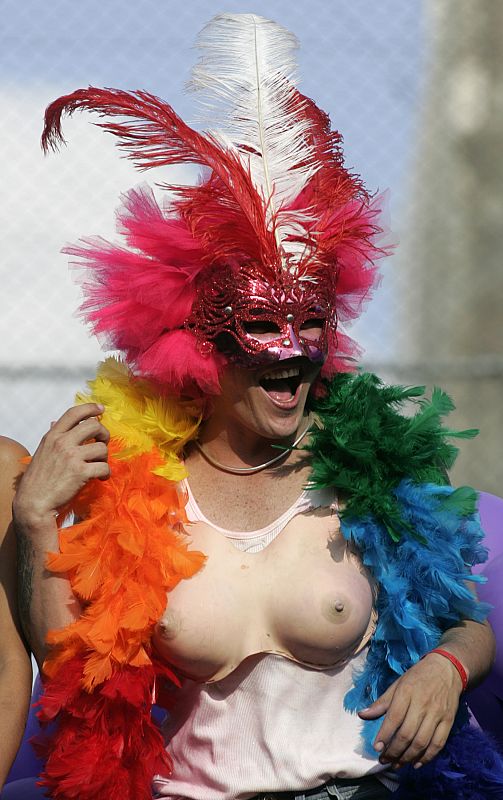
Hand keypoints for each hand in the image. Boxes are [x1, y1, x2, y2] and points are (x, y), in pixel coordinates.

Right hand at [14, 403, 109, 525]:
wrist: (34, 503)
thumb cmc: (38, 480)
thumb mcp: (42, 452)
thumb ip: (53, 437)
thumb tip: (55, 422)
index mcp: (53, 436)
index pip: (73, 413)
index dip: (90, 408)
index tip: (100, 409)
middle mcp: (62, 442)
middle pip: (93, 426)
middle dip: (104, 434)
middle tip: (103, 443)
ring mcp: (72, 456)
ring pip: (102, 448)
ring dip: (104, 458)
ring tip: (99, 466)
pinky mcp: (81, 472)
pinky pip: (104, 467)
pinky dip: (105, 473)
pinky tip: (101, 478)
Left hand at [358, 652, 463, 768]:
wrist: (447, 669)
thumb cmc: (418, 676)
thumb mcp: (398, 684)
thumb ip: (382, 702)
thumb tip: (362, 715)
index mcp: (407, 692)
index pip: (394, 718)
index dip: (384, 735)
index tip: (377, 748)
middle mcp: (422, 704)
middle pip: (407, 734)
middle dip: (394, 751)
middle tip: (385, 760)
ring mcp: (437, 714)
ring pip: (422, 742)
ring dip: (408, 757)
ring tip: (397, 764)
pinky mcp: (448, 721)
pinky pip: (438, 744)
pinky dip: (427, 757)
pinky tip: (416, 763)